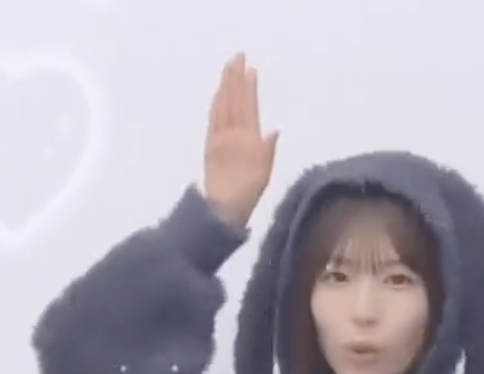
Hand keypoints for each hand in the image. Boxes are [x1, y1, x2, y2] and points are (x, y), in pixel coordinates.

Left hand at [202, 53, 278, 228]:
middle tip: (236, 57)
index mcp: (248, 137)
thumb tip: (273, 131)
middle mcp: (232, 133)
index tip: (249, 68)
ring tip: (228, 70)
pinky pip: (213, 118)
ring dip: (224, 86)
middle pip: (233, 100)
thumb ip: (268, 149)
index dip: (248, 86)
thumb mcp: (265, 171)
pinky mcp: (210, 146)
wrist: (223, 207)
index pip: (248, 105)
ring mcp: (219, 138)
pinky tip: (218, 96)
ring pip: (221, 105)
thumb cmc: (249, 193)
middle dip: (235, 77)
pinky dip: (216, 103)